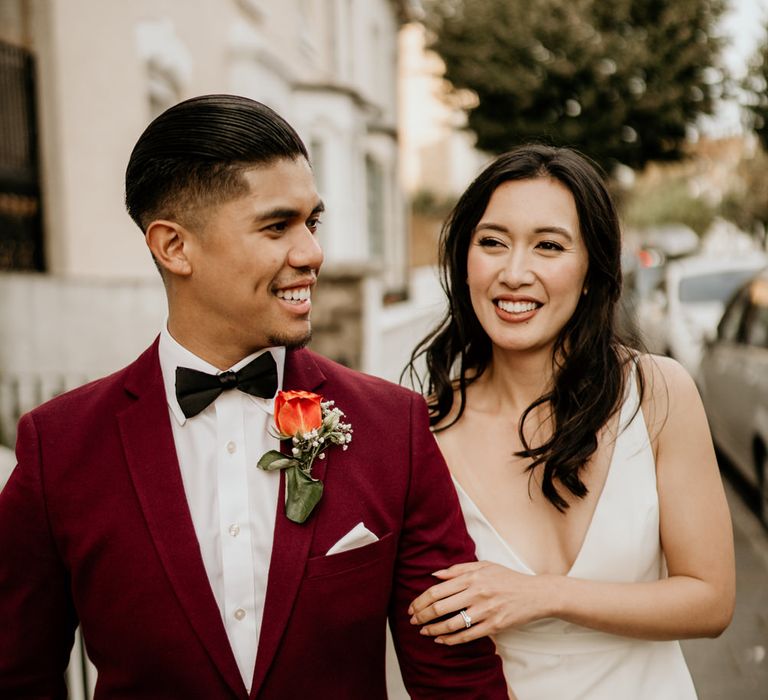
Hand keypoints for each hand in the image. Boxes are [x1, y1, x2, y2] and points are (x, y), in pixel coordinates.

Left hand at [408, 561, 552, 644]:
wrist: (535, 594)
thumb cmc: (507, 578)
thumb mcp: (484, 566)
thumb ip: (458, 569)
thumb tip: (434, 574)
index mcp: (472, 577)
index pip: (437, 590)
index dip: (420, 600)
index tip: (412, 607)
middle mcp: (477, 593)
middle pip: (440, 607)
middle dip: (422, 616)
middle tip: (413, 620)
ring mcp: (485, 611)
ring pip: (451, 624)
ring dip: (433, 630)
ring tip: (423, 631)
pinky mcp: (494, 626)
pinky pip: (467, 636)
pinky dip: (451, 640)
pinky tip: (441, 640)